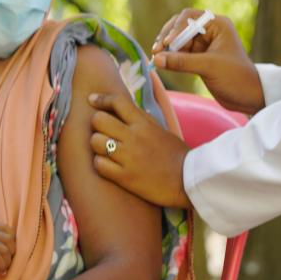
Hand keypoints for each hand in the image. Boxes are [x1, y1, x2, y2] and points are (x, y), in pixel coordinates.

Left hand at [0, 224, 14, 279]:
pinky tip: (8, 246)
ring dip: (12, 250)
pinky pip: (9, 230)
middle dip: (8, 260)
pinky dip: (12, 238)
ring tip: (8, 257)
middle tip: (5, 267)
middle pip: (4, 248)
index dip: (2, 266)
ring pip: (9, 239)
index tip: (2, 273)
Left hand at [88, 91, 190, 208]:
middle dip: (97, 125)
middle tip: (103, 132)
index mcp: (144, 123)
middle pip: (99, 120)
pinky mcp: (125, 177)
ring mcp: (128, 157)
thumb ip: (142, 119)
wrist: (188, 181)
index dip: (101, 98)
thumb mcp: (161, 129)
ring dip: (97, 145)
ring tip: (106, 150)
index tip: (92, 100)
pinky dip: (100, 164)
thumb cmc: (176, 155)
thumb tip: (124, 108)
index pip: (117, 101)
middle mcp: (134, 137)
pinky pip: (99, 165)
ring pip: (95, 142)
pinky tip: (108, 166)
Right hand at [151, 10, 263, 114]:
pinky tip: (163, 63)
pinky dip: (171, 57)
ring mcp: (204, 44)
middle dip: (168, 37)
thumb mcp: (208, 67)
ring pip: (179, 40)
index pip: (189, 18)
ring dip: (167, 48)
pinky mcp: (200, 57)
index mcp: (217, 25)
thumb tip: (156, 59)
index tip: (166, 45)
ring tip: (157, 58)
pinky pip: (181, 52)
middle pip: (181, 26)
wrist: (249, 97)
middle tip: (156, 51)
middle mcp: (210, 30)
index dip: (175, 30)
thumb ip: (182, 62)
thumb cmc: (236, 77)